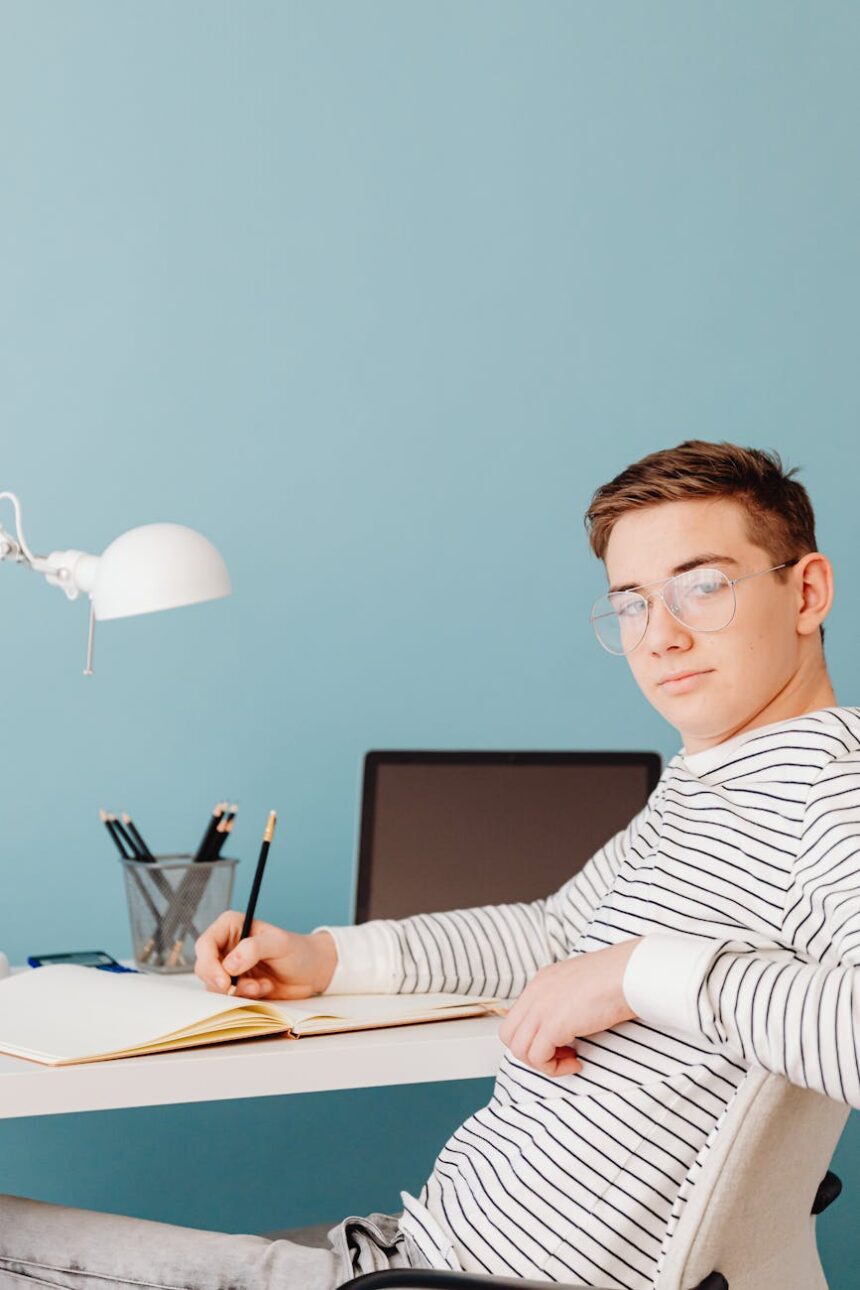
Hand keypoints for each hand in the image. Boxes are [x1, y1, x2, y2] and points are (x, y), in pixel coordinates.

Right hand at [194, 912, 337, 999]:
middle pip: (204, 967)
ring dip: (238, 990)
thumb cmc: (297, 950)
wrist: (311, 971)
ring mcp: (229, 967)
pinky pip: (228, 997)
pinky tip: (264, 988)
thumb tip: (229, 964)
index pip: (205, 944)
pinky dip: (245, 997)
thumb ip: (253, 949)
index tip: (224, 981)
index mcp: (231, 926)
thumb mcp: (278, 943)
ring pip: (214, 985)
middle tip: (244, 987)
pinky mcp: (236, 985)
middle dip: (222, 982)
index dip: (209, 964)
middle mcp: (226, 946)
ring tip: (262, 985)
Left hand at [499, 939, 640, 1076]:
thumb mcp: (582, 983)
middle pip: (509, 1034)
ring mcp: (542, 1008)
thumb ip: (567, 999)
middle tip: (561, 1054)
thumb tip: (569, 1023)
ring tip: (570, 1059)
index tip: (559, 1042)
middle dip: (531, 1052)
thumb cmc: (618, 978)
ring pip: (519, 1049)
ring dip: (543, 1063)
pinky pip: (538, 1058)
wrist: (630, 973)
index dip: (533, 1036)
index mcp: (542, 981)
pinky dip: (554, 1068)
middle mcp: (536, 993)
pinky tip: (576, 1062)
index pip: (517, 1017)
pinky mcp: (553, 1025)